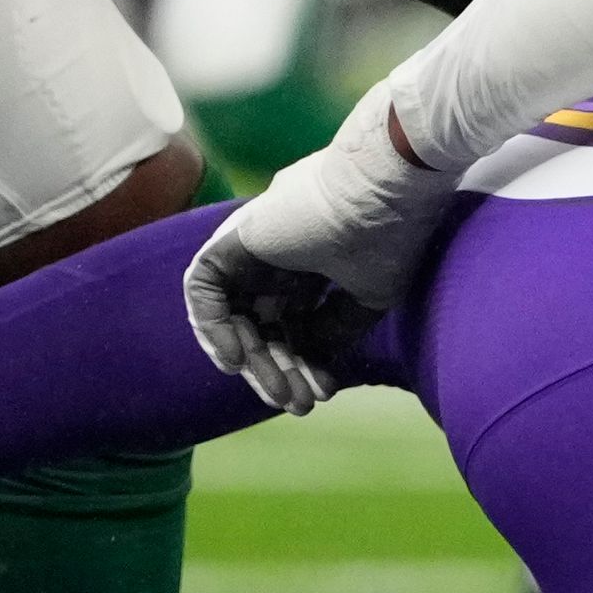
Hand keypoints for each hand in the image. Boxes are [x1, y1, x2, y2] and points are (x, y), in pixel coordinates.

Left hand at [182, 82, 451, 412]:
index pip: (295, 323)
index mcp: (314, 263)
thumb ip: (337, 328)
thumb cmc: (389, 235)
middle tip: (297, 405)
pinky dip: (211, 326)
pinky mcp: (233, 238)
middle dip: (279, 368)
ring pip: (234, 312)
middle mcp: (280, 254)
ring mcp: (254, 245)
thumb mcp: (370, 296)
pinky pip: (203, 288)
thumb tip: (313, 359)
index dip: (307, 362)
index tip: (326, 392)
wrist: (387, 187)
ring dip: (250, 358)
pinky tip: (236, 360)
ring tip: (275, 393)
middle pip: (263, 324)